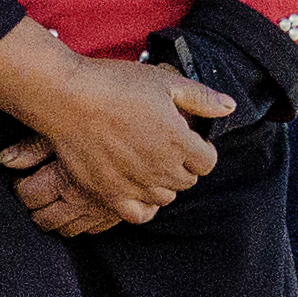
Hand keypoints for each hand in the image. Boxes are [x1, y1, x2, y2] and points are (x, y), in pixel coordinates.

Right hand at [0, 44, 225, 232]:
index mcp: (179, 140)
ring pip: (165, 197)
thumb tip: (230, 107)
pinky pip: (139, 214)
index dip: (201, 149)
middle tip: (164, 147)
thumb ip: (201, 98)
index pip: (208, 161)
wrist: (67, 97)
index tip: (188, 139)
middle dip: (183, 165)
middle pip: (188, 181)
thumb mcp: (164, 82)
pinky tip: (138, 190)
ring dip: (163, 183)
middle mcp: (161, 168)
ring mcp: (136, 184)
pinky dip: (144, 206)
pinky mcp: (110, 194)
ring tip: (148, 164)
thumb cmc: (115, 84)